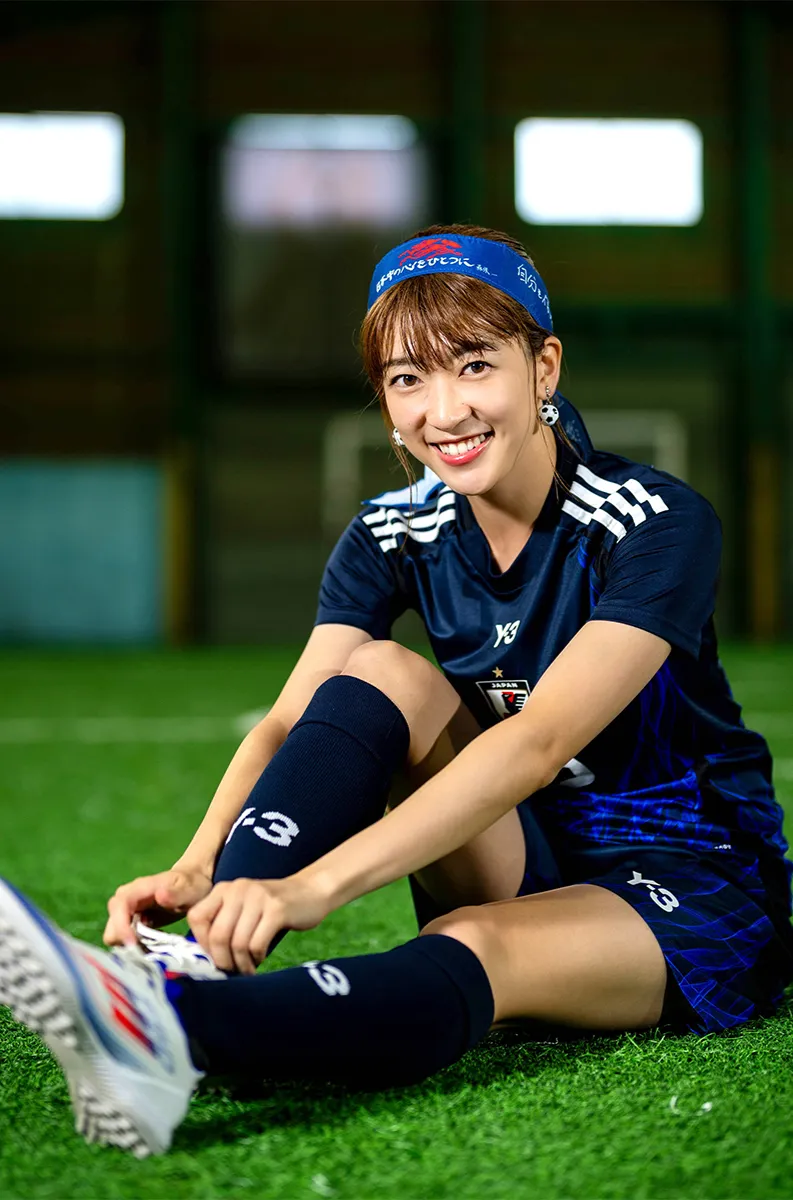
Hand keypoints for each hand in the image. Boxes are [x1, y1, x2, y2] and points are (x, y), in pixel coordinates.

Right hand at [103, 867, 213, 947]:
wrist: (192, 885)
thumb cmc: (190, 885)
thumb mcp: (188, 888)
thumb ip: (176, 892)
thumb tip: (160, 895)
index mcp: (139, 888)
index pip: (119, 905)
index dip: (121, 926)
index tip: (134, 944)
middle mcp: (127, 898)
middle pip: (112, 925)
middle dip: (125, 941)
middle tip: (147, 950)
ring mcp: (127, 911)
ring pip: (115, 935)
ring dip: (129, 946)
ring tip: (152, 950)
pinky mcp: (131, 922)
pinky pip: (124, 939)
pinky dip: (134, 947)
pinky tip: (151, 948)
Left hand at [187, 874, 330, 975]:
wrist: (311, 890)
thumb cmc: (272, 909)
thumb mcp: (243, 909)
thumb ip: (224, 925)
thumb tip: (203, 960)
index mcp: (224, 888)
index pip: (196, 918)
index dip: (202, 943)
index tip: (214, 956)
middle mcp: (238, 889)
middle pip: (217, 935)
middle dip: (223, 960)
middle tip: (231, 971)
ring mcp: (258, 897)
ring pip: (237, 943)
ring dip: (241, 964)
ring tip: (247, 968)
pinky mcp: (277, 909)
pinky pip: (257, 944)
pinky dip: (256, 958)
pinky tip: (260, 958)